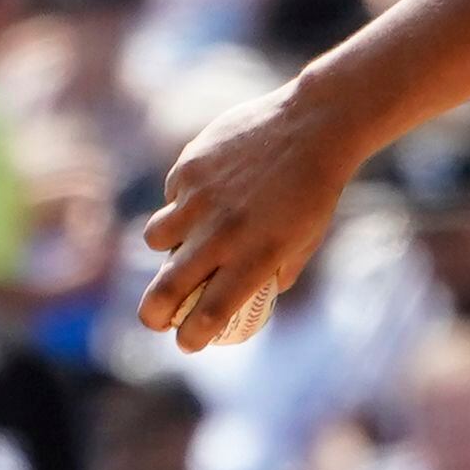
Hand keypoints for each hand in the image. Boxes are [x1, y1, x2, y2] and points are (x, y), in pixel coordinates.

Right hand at [138, 80, 365, 351]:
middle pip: (168, 286)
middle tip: (154, 321)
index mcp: (257, 256)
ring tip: (182, 245)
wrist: (313, 126)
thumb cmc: (315, 190)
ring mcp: (200, 199)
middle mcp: (223, 231)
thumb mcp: (306, 240)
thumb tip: (251, 295)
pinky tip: (209, 191)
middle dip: (154, 313)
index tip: (186, 343)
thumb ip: (276, 270)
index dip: (193, 335)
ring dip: (165, 250)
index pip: (212, 311)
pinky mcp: (188, 168)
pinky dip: (182, 203)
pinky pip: (171, 197)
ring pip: (156, 239)